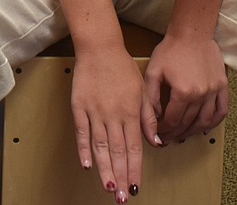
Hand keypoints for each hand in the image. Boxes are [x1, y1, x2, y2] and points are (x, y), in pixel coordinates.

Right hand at [71, 46, 157, 202]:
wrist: (100, 47)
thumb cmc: (122, 67)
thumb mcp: (142, 91)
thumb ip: (149, 118)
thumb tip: (156, 142)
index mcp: (130, 112)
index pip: (134, 148)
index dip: (135, 170)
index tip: (136, 187)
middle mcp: (113, 115)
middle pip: (117, 152)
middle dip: (121, 177)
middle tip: (122, 197)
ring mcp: (95, 112)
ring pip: (100, 146)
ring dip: (105, 168)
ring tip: (109, 187)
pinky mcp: (79, 107)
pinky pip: (82, 132)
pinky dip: (84, 149)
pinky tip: (87, 164)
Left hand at [141, 33, 228, 145]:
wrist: (192, 33)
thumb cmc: (172, 49)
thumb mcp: (154, 71)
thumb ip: (151, 96)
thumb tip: (155, 117)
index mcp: (183, 92)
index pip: (173, 120)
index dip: (165, 129)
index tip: (160, 133)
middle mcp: (201, 94)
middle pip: (188, 123)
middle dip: (177, 133)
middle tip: (169, 138)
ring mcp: (214, 91)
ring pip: (205, 121)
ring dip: (194, 132)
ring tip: (184, 135)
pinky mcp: (223, 86)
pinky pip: (222, 110)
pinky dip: (215, 122)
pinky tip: (206, 126)